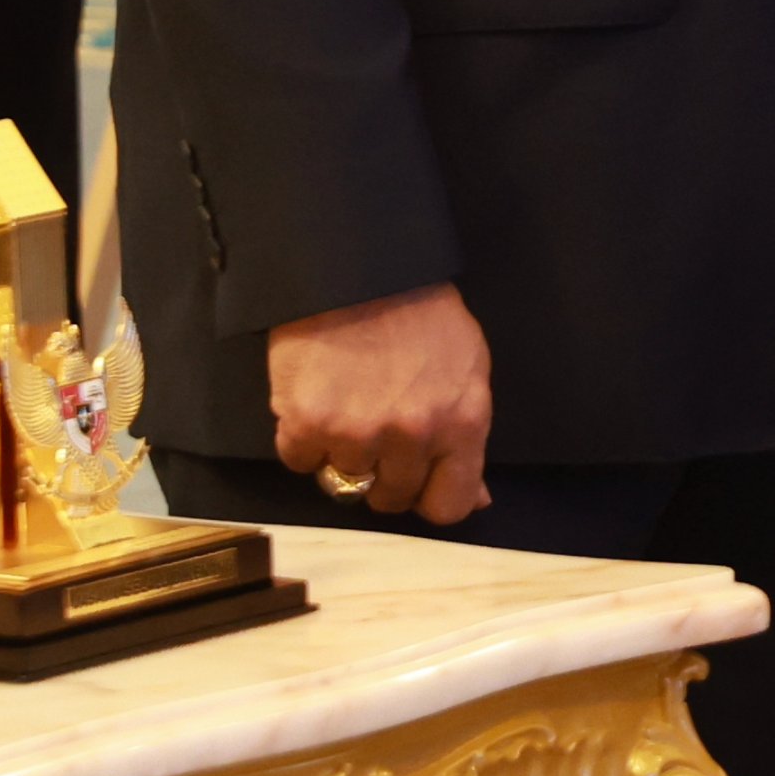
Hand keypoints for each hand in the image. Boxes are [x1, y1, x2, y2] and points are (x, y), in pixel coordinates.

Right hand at [267, 282, 493, 523]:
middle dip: (382, 474)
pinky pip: (299, 461)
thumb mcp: (468, 368)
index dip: (428, 497)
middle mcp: (414, 436)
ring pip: (343, 482)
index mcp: (463, 423)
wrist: (360, 269)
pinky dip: (302, 439)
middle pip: (391, 499)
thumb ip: (467, 435)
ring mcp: (358, 434)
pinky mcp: (308, 424)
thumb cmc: (419, 312)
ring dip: (341, 454)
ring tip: (346, 404)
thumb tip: (475, 497)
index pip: (449, 506)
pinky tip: (316, 398)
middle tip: (375, 433)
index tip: (416, 483)